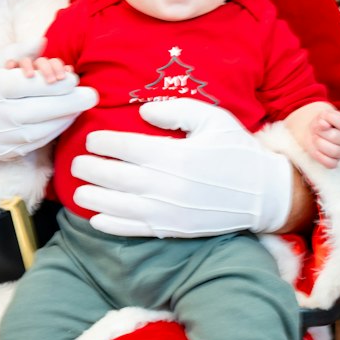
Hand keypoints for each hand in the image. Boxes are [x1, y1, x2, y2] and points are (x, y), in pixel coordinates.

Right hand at [0, 40, 96, 165]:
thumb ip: (15, 52)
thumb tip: (43, 41)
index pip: (28, 86)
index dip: (54, 83)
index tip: (73, 78)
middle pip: (40, 109)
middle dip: (70, 101)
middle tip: (92, 94)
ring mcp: (1, 136)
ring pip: (42, 128)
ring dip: (66, 117)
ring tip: (82, 105)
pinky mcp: (6, 152)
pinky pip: (37, 142)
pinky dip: (54, 130)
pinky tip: (66, 119)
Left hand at [70, 98, 294, 237]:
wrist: (263, 193)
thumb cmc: (237, 150)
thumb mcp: (212, 118)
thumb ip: (176, 110)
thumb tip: (142, 111)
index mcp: (175, 155)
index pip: (126, 147)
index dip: (103, 143)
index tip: (92, 140)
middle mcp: (168, 185)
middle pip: (115, 177)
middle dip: (91, 169)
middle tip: (77, 164)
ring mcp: (169, 211)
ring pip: (119, 206)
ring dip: (94, 199)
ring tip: (79, 191)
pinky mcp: (173, 229)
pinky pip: (135, 229)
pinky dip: (113, 225)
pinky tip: (98, 219)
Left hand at [288, 102, 339, 168]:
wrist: (313, 132)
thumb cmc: (320, 123)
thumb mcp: (322, 116)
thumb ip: (324, 118)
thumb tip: (323, 125)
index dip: (329, 120)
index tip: (322, 119)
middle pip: (334, 137)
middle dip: (321, 132)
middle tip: (317, 130)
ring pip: (333, 151)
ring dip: (319, 143)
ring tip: (316, 139)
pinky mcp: (334, 161)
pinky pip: (330, 164)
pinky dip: (320, 157)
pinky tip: (316, 149)